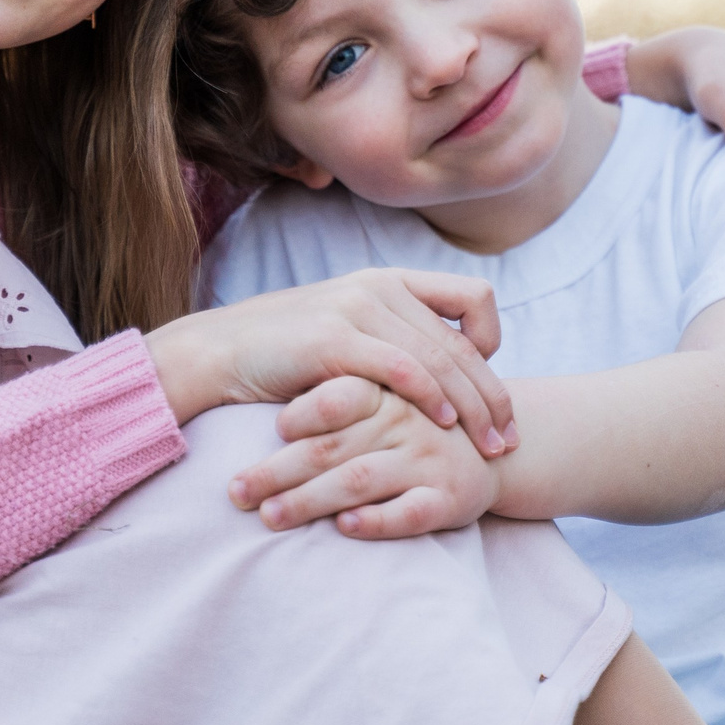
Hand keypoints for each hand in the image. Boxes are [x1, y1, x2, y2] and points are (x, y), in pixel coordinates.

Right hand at [144, 269, 516, 455]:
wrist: (216, 352)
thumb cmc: (282, 355)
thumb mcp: (346, 336)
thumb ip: (390, 342)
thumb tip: (438, 376)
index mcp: (388, 280)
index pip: (473, 297)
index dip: (491, 340)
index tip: (487, 385)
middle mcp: (380, 286)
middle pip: (464, 338)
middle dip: (493, 393)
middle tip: (508, 436)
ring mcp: (357, 308)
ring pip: (441, 356)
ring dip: (474, 405)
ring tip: (489, 444)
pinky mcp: (335, 338)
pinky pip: (401, 366)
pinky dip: (431, 395)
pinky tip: (444, 424)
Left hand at [229, 375, 500, 538]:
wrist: (495, 452)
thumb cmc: (415, 426)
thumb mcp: (385, 398)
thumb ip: (337, 394)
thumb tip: (260, 406)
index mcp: (387, 391)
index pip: (335, 397)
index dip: (298, 415)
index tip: (265, 435)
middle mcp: (406, 421)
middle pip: (332, 446)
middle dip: (277, 472)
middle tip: (236, 493)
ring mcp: (427, 460)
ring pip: (359, 480)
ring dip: (309, 501)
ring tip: (269, 517)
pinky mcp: (447, 499)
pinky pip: (408, 512)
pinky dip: (374, 520)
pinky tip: (344, 527)